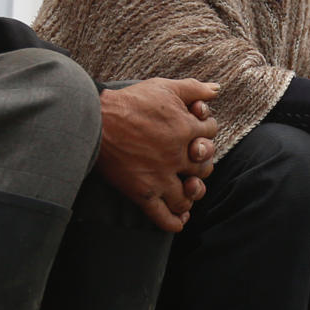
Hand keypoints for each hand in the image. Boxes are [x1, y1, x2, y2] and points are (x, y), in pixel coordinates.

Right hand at [97, 79, 218, 230]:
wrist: (93, 121)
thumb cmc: (128, 101)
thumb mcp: (163, 86)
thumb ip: (193, 87)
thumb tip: (216, 88)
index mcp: (185, 129)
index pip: (211, 133)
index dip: (205, 129)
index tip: (196, 130)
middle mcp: (177, 156)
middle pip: (205, 166)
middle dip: (202, 162)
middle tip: (192, 160)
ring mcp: (160, 177)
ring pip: (189, 195)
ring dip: (192, 193)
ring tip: (187, 189)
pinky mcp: (143, 193)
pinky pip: (163, 216)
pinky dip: (175, 222)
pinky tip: (180, 221)